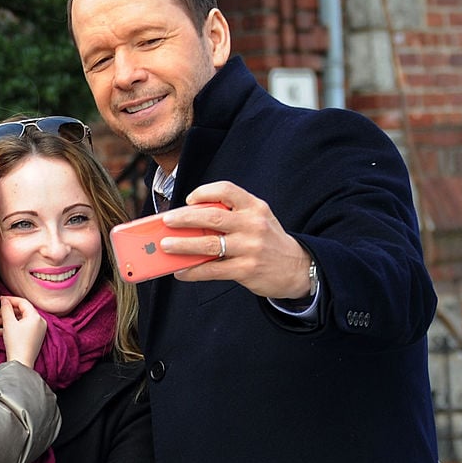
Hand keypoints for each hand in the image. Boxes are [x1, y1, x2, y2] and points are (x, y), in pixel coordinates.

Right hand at [0, 295, 47, 368]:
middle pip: (21, 312)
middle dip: (7, 312)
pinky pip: (22, 329)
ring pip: (20, 321)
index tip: (0, 299)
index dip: (10, 300)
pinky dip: (11, 328)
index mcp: (36, 317)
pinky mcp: (34, 338)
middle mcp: (39, 323)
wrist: (20, 362)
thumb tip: (4, 301)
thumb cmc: (16, 344)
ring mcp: (38, 331)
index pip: (23, 302)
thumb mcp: (9, 323)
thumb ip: (6, 308)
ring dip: (7, 321)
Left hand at [160, 181, 312, 297]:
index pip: (227, 190)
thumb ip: (232, 216)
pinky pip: (212, 270)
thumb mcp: (258, 219)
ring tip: (166, 245)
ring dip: (183, 245)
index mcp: (255, 207)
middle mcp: (253, 225)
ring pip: (209, 244)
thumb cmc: (267, 241)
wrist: (296, 267)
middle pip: (212, 216)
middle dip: (185, 218)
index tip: (189, 199)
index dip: (204, 192)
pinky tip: (181, 272)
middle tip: (167, 220)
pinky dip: (193, 271)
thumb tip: (189, 223)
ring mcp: (250, 248)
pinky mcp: (246, 270)